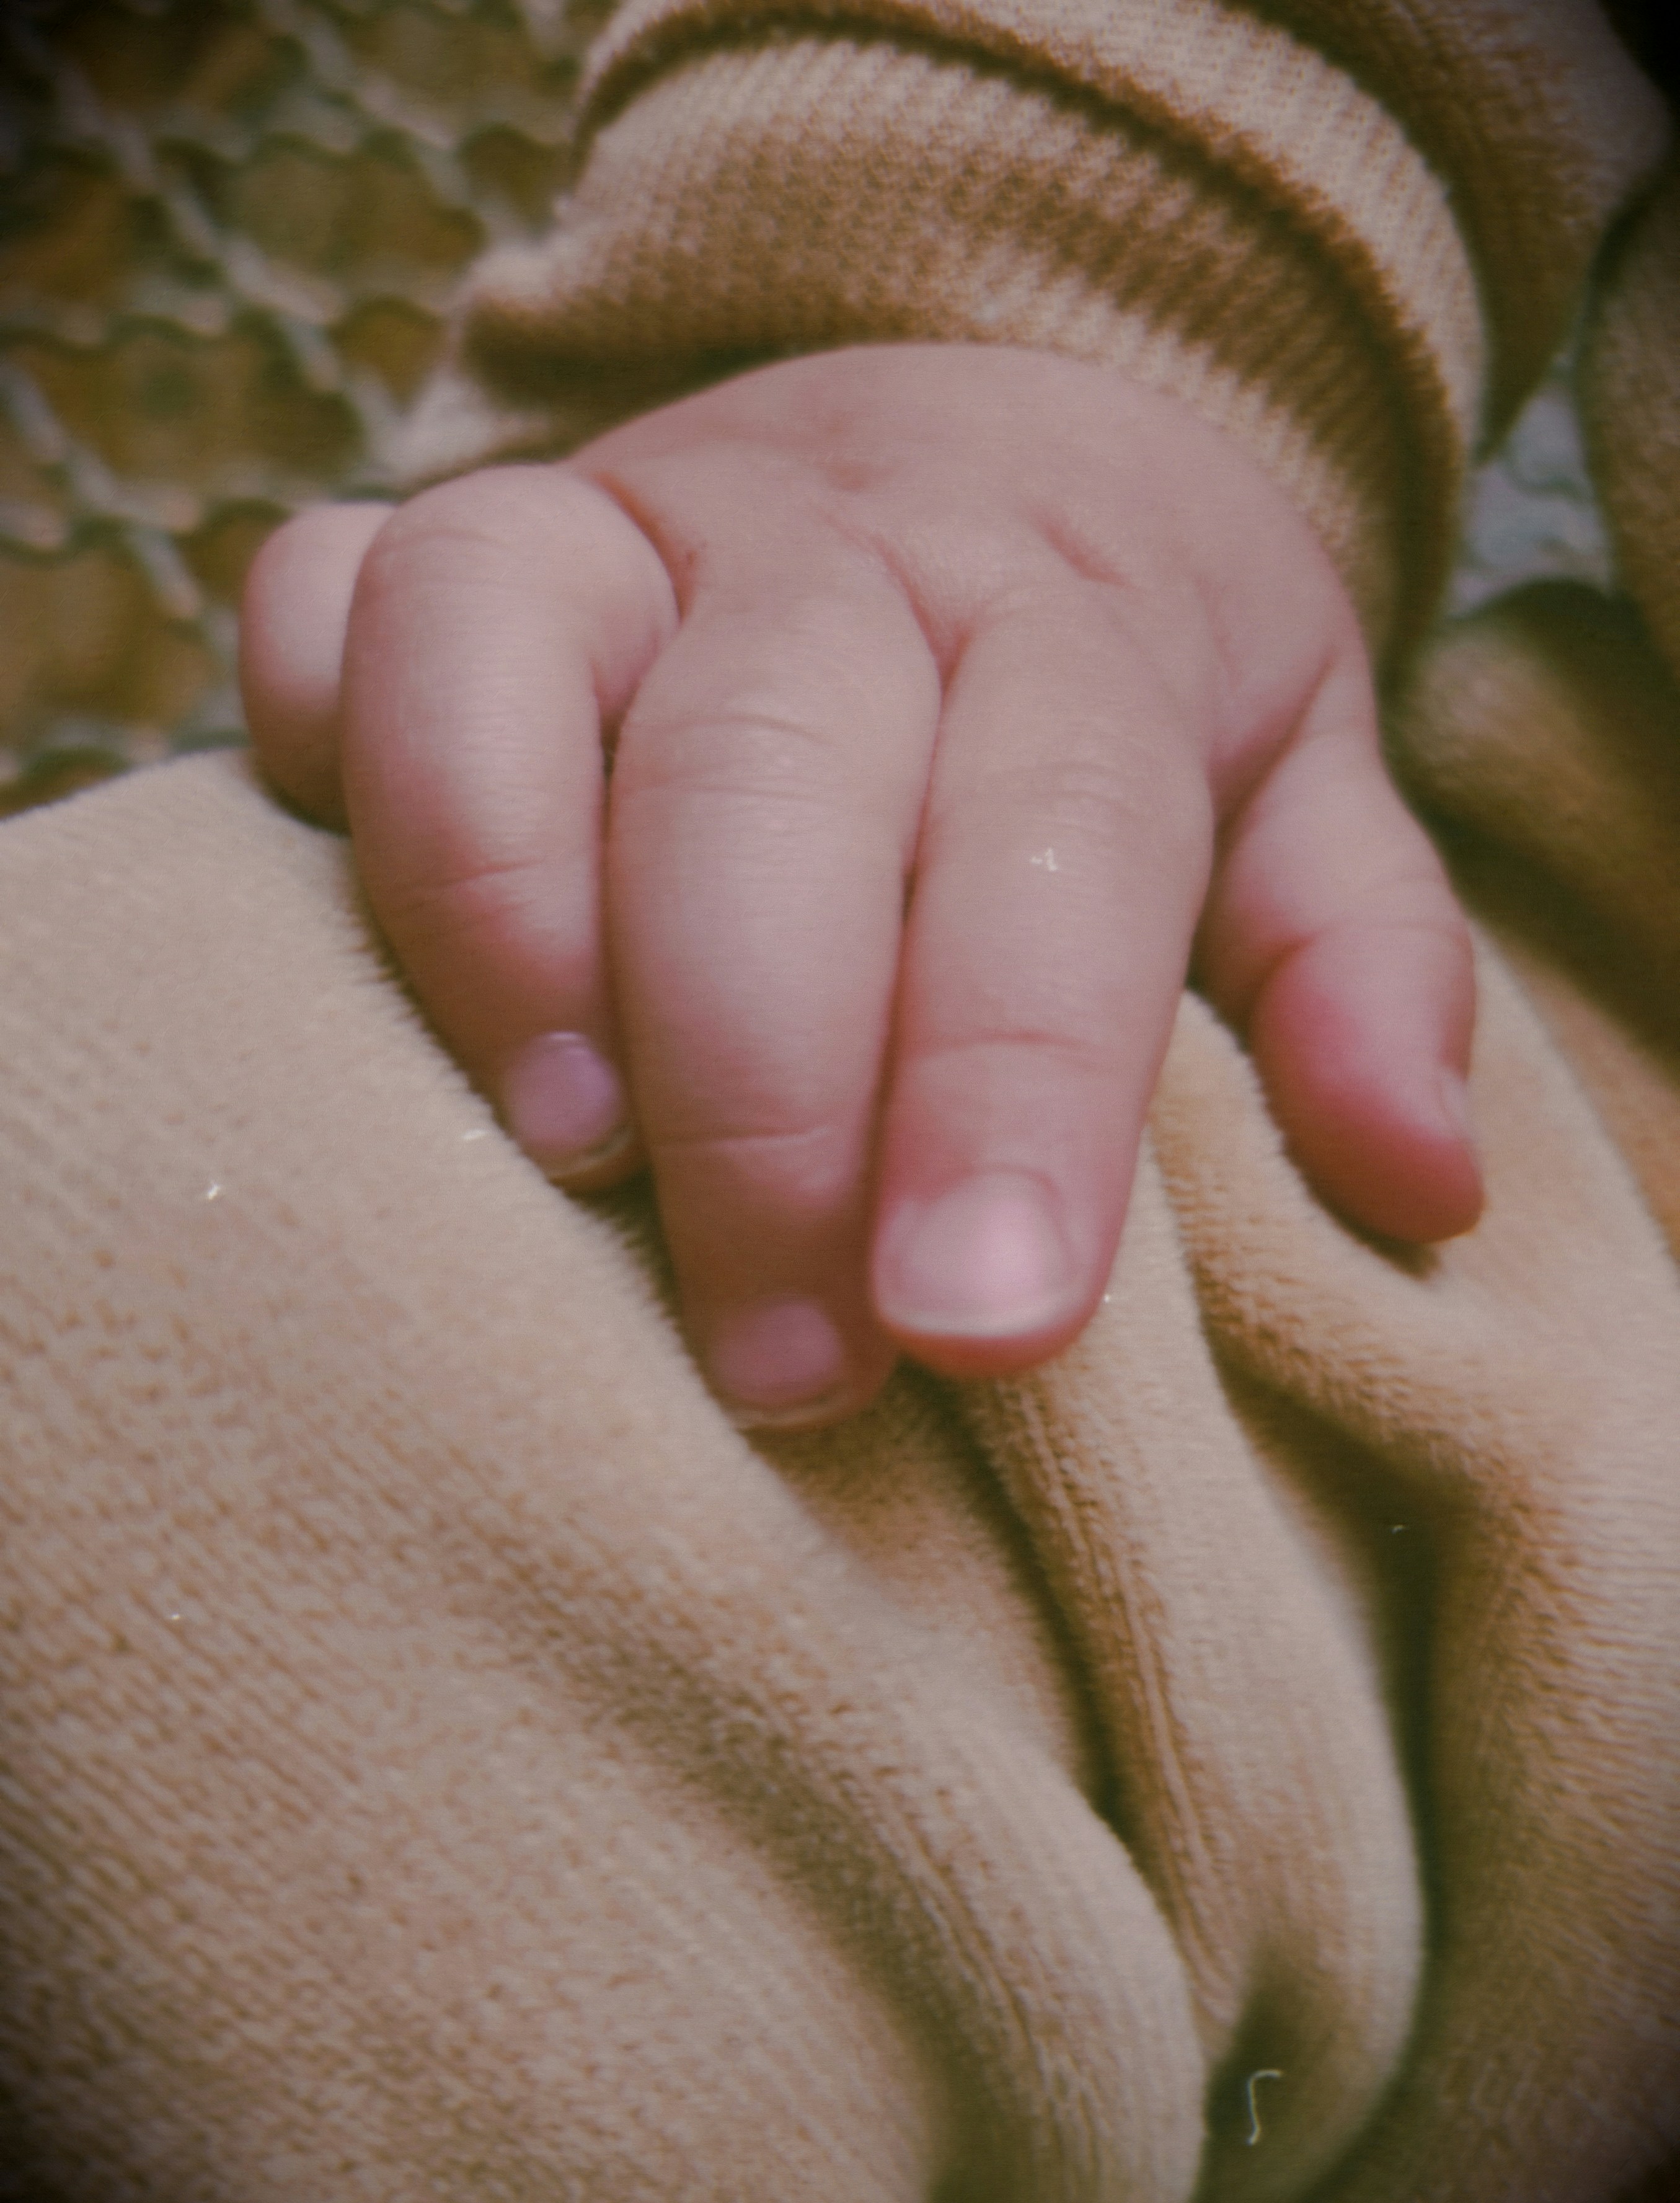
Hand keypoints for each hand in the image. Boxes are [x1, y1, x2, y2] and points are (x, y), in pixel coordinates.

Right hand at [241, 344, 1479, 1425]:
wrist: (982, 428)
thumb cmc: (1129, 677)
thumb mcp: (1300, 786)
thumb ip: (1359, 967)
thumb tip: (1417, 1188)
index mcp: (1070, 606)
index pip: (1055, 831)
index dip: (1009, 1082)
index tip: (978, 1327)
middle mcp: (833, 542)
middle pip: (768, 774)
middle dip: (765, 1090)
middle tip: (786, 1360)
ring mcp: (614, 521)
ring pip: (497, 652)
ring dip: (508, 920)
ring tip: (571, 1161)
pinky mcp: (446, 543)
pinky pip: (322, 600)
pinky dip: (319, 748)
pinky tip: (382, 953)